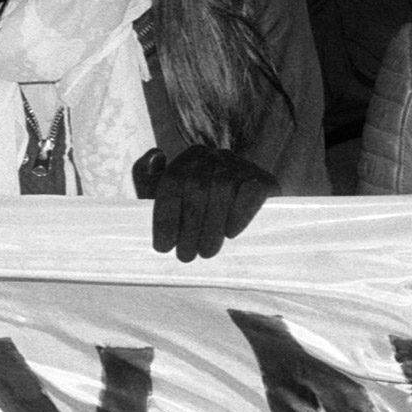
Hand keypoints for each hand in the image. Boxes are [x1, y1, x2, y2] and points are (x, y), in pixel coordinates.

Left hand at [135, 146, 276, 261]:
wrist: (248, 215)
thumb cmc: (198, 210)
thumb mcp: (166, 195)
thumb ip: (147, 177)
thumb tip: (156, 155)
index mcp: (190, 158)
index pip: (173, 182)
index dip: (165, 217)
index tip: (163, 247)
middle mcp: (215, 156)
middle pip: (197, 187)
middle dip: (188, 227)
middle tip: (186, 256)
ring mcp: (241, 166)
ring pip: (222, 189)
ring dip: (211, 226)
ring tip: (206, 253)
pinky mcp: (264, 180)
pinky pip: (251, 191)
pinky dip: (240, 213)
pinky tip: (231, 233)